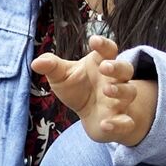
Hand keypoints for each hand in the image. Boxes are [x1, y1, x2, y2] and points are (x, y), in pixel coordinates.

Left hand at [37, 38, 154, 148]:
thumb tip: (35, 63)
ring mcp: (120, 100)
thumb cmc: (77, 88)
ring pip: (129, 92)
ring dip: (120, 90)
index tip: (93, 40)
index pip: (108, 50)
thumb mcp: (61, 76)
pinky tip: (106, 124)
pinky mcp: (120, 120)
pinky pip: (126, 122)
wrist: (90, 116)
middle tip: (105, 67)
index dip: (103, 44)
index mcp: (102, 63)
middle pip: (126, 69)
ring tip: (106, 90)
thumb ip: (51, 67)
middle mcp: (115, 80)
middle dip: (117, 67)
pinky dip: (119, 124)